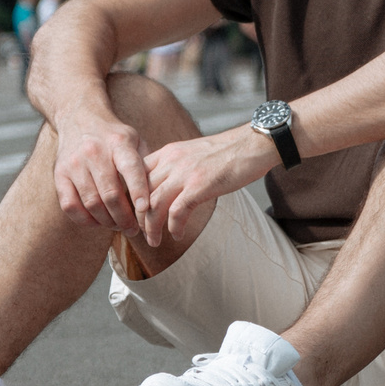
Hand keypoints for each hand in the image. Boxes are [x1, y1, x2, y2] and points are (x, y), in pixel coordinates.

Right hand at [53, 120, 152, 233]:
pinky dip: (85, 220)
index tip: (145, 210)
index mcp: (118, 142)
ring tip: (118, 226)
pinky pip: (70, 206)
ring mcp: (74, 164)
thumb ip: (146, 165)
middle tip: (134, 229)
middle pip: (110, 194)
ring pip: (92, 203)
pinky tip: (97, 221)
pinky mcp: (59, 174)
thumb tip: (159, 196)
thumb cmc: (113, 137)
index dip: (138, 191)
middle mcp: (94, 152)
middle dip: (124, 218)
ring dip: (107, 222)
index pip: (130, 168)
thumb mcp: (134, 140)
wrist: (79, 117)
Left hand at [139, 127, 277, 247]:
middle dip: (137, 217)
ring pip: (153, 205)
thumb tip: (165, 187)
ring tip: (154, 241)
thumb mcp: (192, 152)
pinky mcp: (199, 186)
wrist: (252, 144)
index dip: (132, 197)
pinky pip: (177, 213)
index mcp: (167, 152)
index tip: (134, 214)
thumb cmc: (226, 152)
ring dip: (151, 228)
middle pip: (141, 193)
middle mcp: (171, 161)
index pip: (136, 175)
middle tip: (140, 232)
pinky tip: (178, 235)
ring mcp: (184, 173)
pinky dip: (174, 227)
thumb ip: (175, 166)